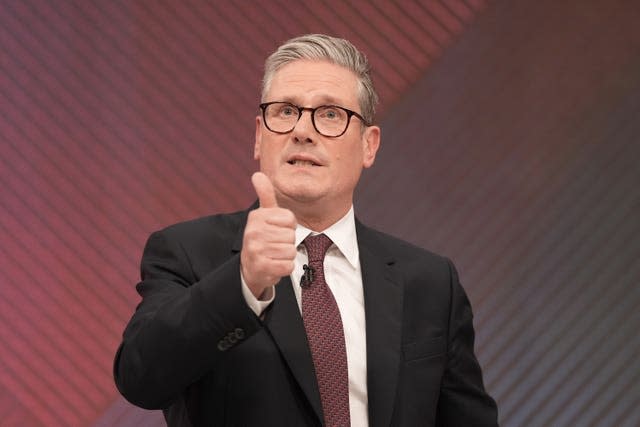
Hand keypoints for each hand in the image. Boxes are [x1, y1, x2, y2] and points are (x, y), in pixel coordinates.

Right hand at [241, 172, 296, 297]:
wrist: (250, 266)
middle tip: (274, 244)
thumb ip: (265, 194)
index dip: (288, 227)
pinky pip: (288, 266)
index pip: (290, 219)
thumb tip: (257, 174)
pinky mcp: (262, 267)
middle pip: (291, 236)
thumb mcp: (263, 215)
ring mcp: (256, 250)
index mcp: (257, 217)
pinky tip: (274, 264)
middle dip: (287, 242)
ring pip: (291, 251)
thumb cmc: (262, 237)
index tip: (277, 230)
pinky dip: (284, 267)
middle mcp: (254, 232)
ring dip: (286, 255)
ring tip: (274, 254)